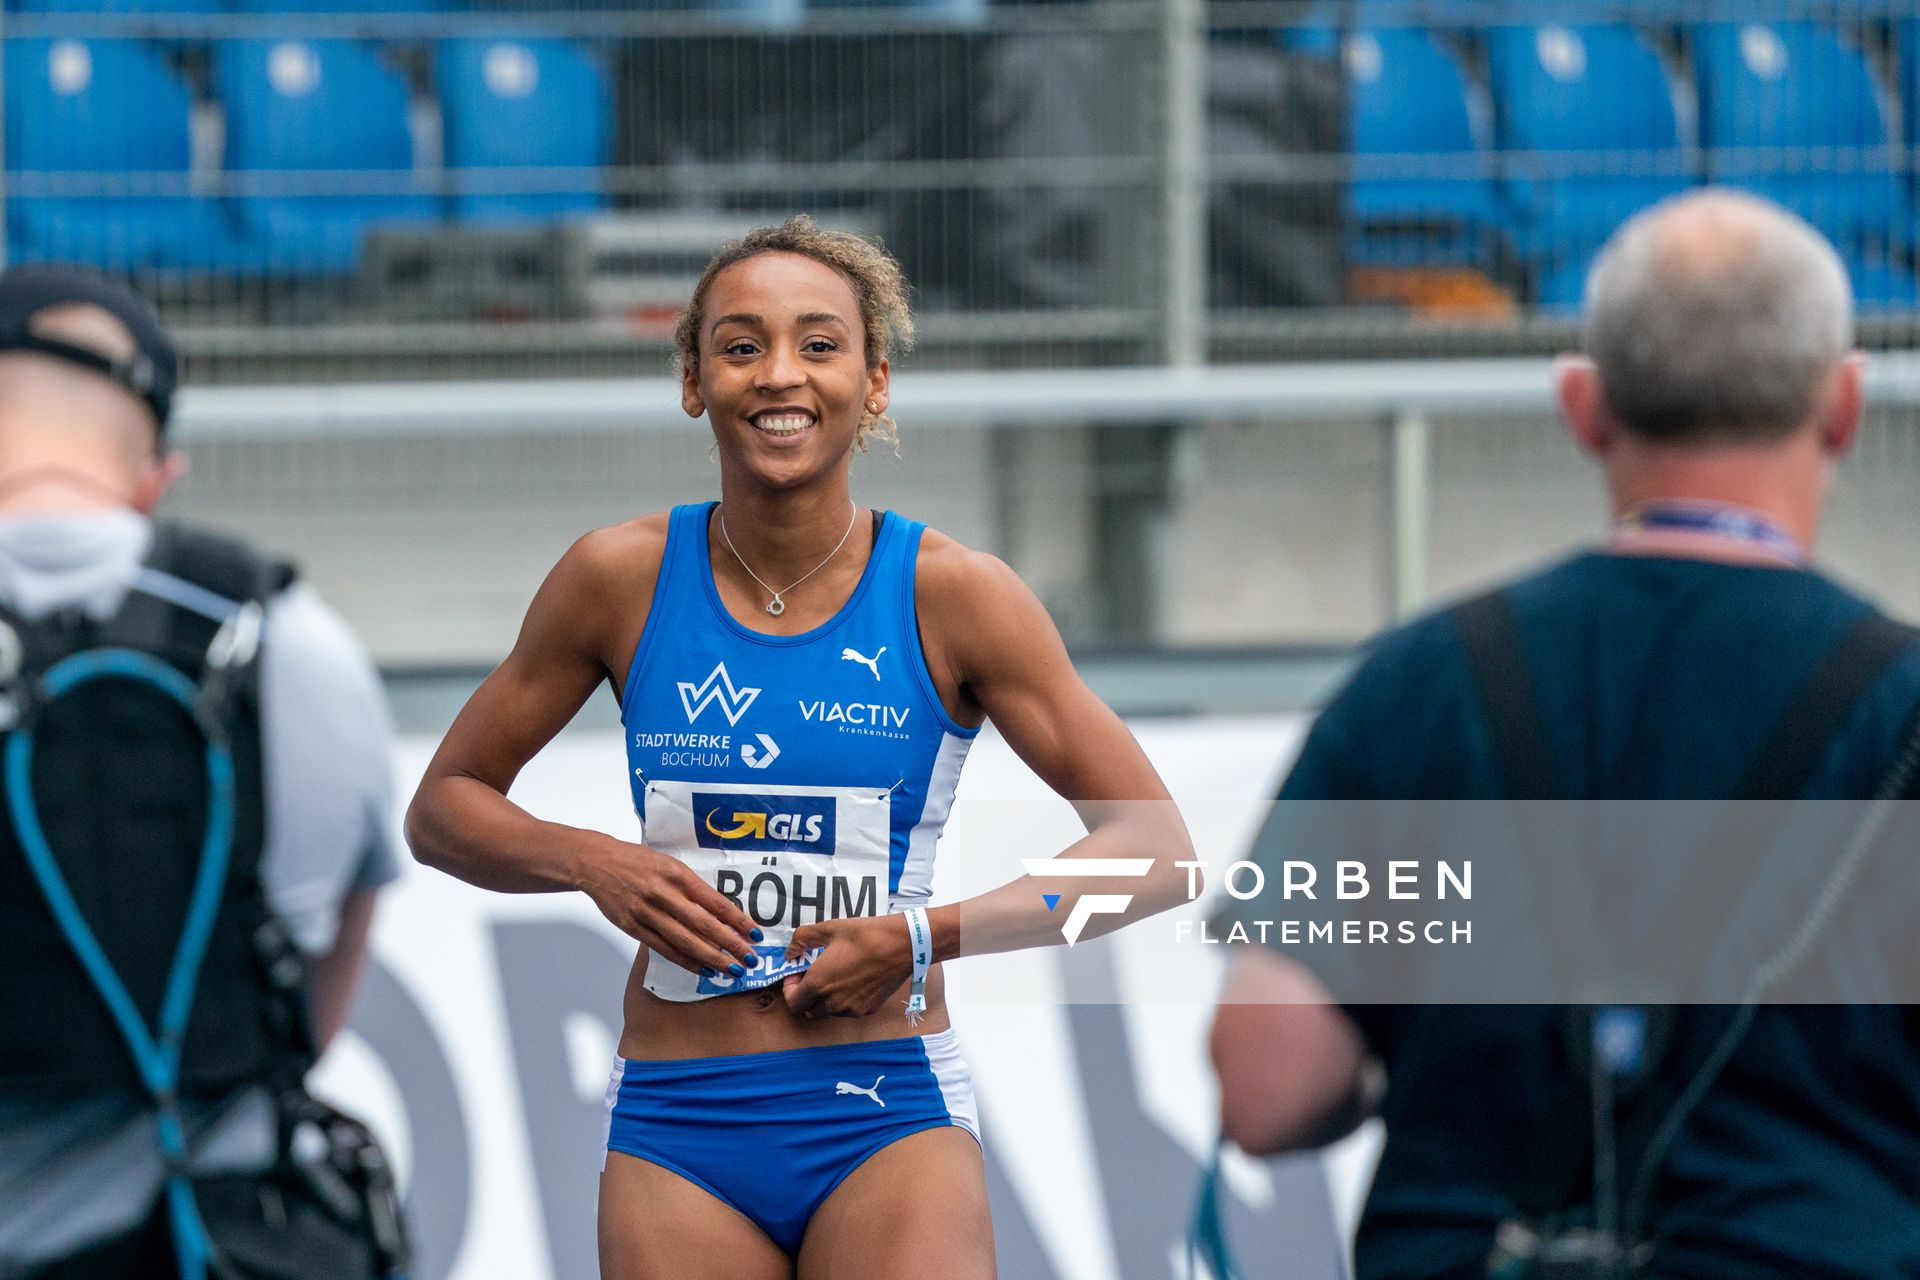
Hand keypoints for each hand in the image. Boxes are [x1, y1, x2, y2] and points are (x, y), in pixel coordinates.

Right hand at [579, 839, 760, 976]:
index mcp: (678, 875)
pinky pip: (664, 948)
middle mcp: (665, 894)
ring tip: (731, 970)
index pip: (715, 902)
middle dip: (731, 944)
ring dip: (711, 958)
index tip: (755, 933)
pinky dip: (685, 961)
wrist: (597, 864)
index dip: (738, 920)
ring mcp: (648, 913)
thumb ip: (692, 886)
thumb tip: (720, 910)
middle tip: (750, 959)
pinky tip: (702, 969)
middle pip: (705, 925)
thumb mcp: (670, 864)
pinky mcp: (633, 927)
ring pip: (685, 941)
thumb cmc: (637, 861)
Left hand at [782, 915, 912, 1017]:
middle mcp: (833, 1002)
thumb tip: (789, 952)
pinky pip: (848, 1010)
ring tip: (836, 976)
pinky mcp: (867, 1010)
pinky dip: (844, 1000)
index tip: (798, 973)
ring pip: (828, 1011)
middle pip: (809, 1010)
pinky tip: (854, 980)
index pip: (793, 1002)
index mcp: (819, 983)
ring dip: (825, 999)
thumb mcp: (830, 929)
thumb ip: (802, 939)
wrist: (902, 946)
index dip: (790, 989)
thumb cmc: (865, 935)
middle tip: (815, 974)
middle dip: (806, 995)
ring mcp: (851, 1009)